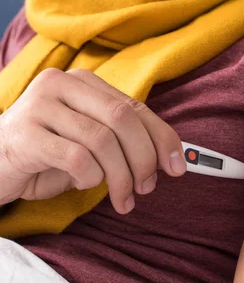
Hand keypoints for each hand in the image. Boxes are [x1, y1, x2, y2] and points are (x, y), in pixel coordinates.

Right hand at [0, 68, 186, 213]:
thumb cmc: (46, 155)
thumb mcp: (89, 143)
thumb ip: (122, 142)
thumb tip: (169, 160)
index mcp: (83, 83)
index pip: (134, 107)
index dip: (162, 137)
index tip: (178, 167)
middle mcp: (61, 85)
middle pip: (122, 119)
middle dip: (144, 159)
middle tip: (147, 188)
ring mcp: (40, 106)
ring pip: (102, 140)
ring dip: (121, 177)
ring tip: (122, 198)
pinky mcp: (26, 134)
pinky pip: (77, 158)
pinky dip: (89, 178)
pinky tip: (83, 184)